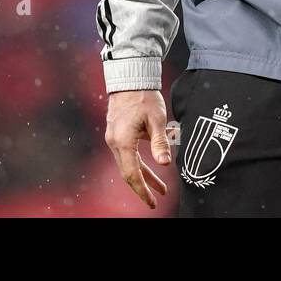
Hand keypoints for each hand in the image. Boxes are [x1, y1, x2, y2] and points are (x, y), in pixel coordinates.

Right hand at [104, 89, 172, 208]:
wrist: (129, 78)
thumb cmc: (143, 96)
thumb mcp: (156, 119)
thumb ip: (160, 142)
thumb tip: (165, 164)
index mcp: (123, 141)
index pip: (131, 173)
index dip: (142, 190)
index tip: (152, 202)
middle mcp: (115, 142)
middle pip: (129, 171)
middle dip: (144, 186)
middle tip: (155, 200)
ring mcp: (115, 137)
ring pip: (130, 163)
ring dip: (145, 174)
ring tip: (161, 187)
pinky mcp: (119, 132)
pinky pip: (130, 152)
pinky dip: (143, 160)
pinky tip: (159, 158)